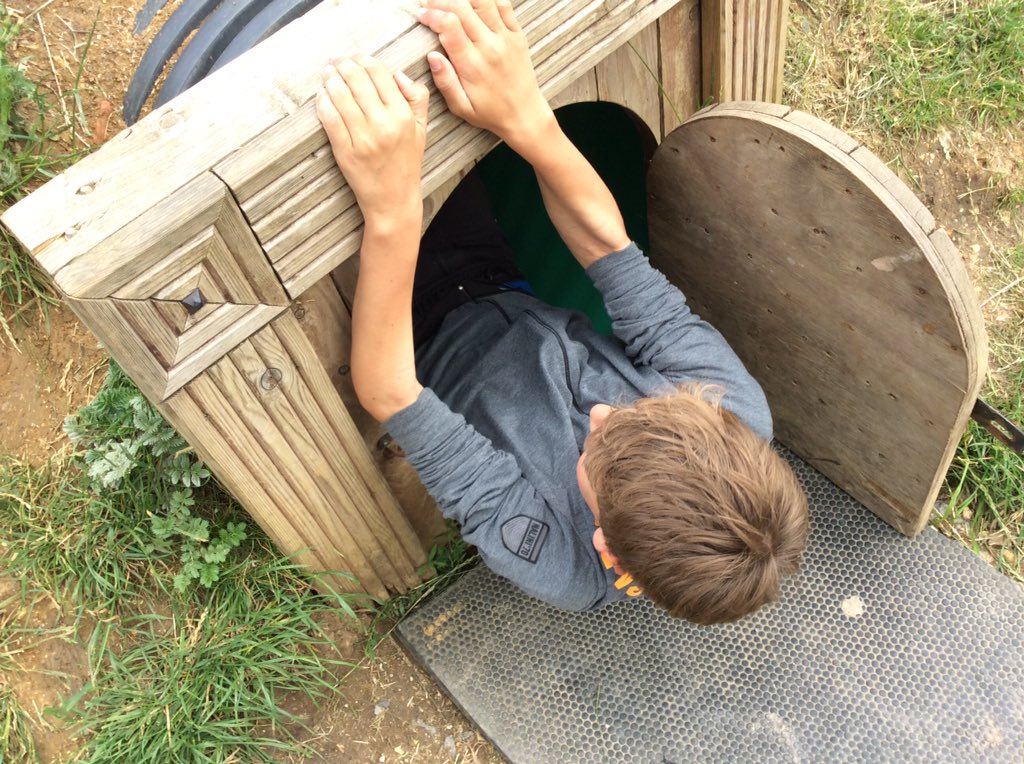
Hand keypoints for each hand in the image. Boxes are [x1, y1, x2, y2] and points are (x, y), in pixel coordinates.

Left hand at [316, 55, 429, 221]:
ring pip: (340, 96)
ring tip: (327, 73)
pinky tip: (322, 95)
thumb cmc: (406, 163)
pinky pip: (329, 118)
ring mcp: (362, 138)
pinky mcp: (345, 151)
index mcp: (403, 115)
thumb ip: (417, 98)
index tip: (355, 58)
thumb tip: (398, 74)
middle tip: (336, 61)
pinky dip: (323, 102)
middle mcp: (383, 124)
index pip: (379, 75)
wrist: (393, 200)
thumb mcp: (421, 130)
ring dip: (330, 79)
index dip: (364, 60)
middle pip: (357, 81)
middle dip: (343, 65)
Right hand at [418, 0, 553, 151]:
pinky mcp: (517, 34)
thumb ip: (445, 82)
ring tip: (450, 1)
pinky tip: (473, 1)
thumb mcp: (461, 107)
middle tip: (428, 3)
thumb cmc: (491, 112)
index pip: (448, 25)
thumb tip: (432, 57)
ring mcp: (505, 38)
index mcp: (472, 65)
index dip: (431, 15)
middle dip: (440, 0)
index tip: (421, 15)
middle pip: (462, 7)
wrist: (524, 115)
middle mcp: (490, 47)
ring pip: (482, 1)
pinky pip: (503, 5)